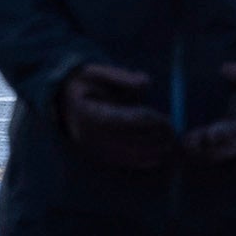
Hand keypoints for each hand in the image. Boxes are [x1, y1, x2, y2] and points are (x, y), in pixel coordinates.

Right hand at [57, 62, 173, 167]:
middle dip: (156, 138)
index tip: (166, 118)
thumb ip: (122, 77)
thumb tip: (147, 82)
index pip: (126, 121)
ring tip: (170, 141)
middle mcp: (89, 136)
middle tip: (173, 130)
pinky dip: (146, 160)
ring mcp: (94, 150)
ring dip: (155, 151)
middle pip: (131, 142)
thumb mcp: (98, 72)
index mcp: (87, 113)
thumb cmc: (85, 83)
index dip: (149, 121)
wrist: (62, 101)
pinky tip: (160, 153)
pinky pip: (127, 163)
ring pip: (131, 156)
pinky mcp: (100, 157)